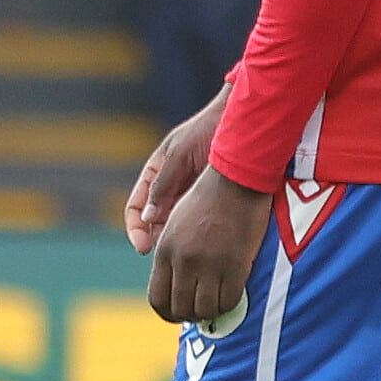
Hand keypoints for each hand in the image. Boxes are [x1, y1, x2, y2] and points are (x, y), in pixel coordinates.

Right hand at [125, 90, 227, 253]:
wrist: (244, 122)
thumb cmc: (208, 130)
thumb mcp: (181, 153)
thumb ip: (164, 183)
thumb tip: (148, 218)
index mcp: (154, 175)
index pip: (136, 209)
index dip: (136, 229)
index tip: (143, 247)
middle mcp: (170, 188)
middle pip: (156, 223)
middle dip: (158, 241)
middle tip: (169, 257)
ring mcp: (190, 194)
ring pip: (177, 226)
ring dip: (179, 242)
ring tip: (188, 254)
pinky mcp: (211, 199)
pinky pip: (199, 222)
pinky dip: (200, 235)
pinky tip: (206, 245)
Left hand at [148, 166, 270, 326]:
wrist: (238, 177)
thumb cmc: (209, 195)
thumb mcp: (178, 222)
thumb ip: (171, 251)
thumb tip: (172, 281)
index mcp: (165, 249)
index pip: (157, 298)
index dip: (168, 311)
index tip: (178, 312)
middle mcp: (183, 260)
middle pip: (180, 308)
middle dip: (189, 315)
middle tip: (200, 311)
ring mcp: (209, 264)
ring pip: (204, 309)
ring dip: (210, 312)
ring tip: (216, 304)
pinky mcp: (235, 264)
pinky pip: (229, 300)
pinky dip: (229, 304)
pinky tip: (231, 296)